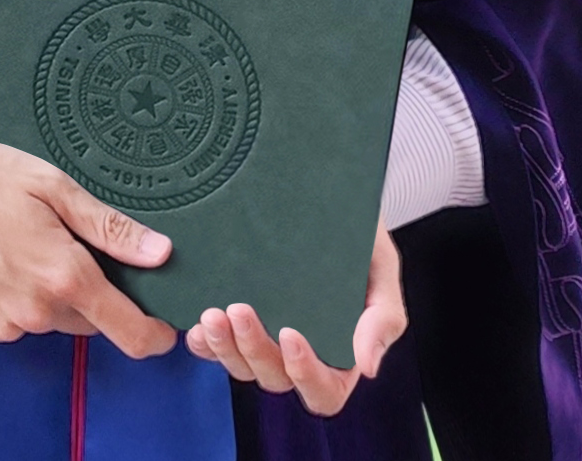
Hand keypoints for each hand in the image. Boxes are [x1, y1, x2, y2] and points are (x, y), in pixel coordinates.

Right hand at [0, 133, 177, 358]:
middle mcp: (37, 312)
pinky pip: (14, 323)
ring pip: (50, 320)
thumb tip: (161, 253)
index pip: (130, 333)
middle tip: (60, 245)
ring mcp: (4, 325)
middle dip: (87, 292)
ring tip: (16, 245)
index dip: (154, 334)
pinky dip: (13, 300)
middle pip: (89, 320)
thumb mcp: (50, 184)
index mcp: (64, 275)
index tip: (160, 322)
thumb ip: (109, 226)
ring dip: (48, 295)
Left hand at [185, 222, 403, 414]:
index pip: (324, 392)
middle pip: (274, 379)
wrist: (320, 188)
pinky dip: (203, 342)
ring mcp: (261, 335)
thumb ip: (383, 316)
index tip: (290, 333)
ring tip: (214, 312)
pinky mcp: (231, 316)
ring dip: (225, 347)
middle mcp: (296, 350)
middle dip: (254, 350)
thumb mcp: (380, 267)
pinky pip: (211, 347)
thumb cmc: (357, 234)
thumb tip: (367, 368)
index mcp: (338, 352)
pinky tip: (198, 322)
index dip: (306, 376)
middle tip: (239, 309)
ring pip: (239, 366)